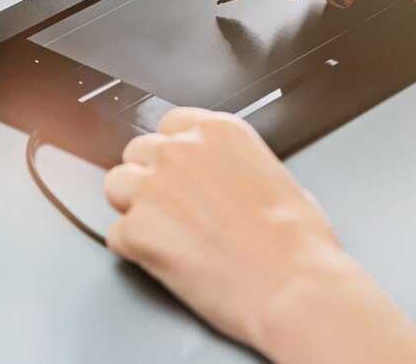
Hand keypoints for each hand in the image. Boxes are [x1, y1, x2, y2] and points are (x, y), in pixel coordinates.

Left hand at [104, 107, 415, 363]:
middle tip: (174, 213)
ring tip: (164, 236)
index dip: (173, 155)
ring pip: (116, 186)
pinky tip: (164, 262)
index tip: (180, 175)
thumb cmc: (300, 245)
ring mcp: (154, 187)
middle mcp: (180, 150)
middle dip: (150, 180)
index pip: (169, 126)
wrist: (297, 289)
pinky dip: (133, 250)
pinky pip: (115, 234)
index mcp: (217, 131)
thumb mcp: (279, 178)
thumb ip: (238, 166)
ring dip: (132, 209)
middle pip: (137, 153)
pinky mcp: (138, 229)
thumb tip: (228, 179)